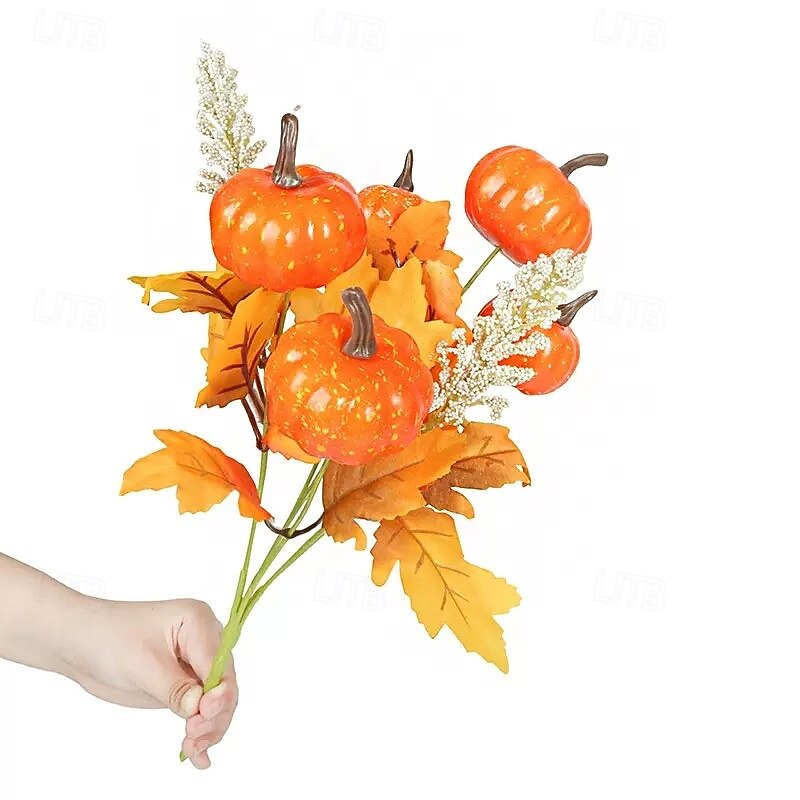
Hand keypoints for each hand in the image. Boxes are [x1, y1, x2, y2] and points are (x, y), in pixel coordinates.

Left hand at [68, 597, 237, 768]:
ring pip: (217, 703)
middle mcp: (205, 641)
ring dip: (209, 729)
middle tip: (192, 738)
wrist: (83, 644)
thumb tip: (199, 708)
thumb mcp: (142, 664)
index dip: (219, 692)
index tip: (202, 715)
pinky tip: (199, 757)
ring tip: (191, 750)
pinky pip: (201, 711)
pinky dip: (201, 733)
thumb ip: (174, 688)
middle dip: (214, 715)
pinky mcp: (185, 685)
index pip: (220, 663)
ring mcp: (196, 665)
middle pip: (224, 685)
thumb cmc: (110, 640)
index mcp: (199, 622)